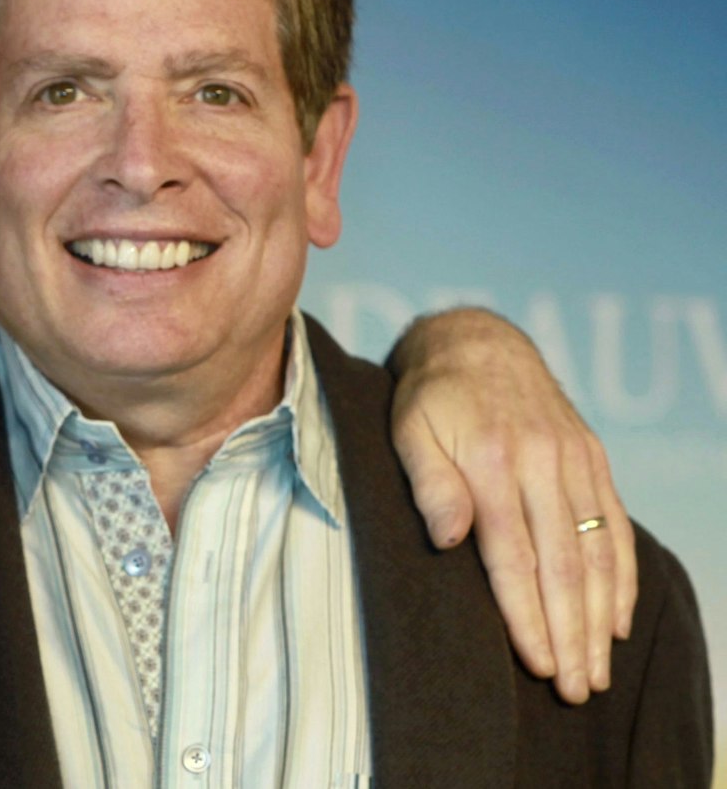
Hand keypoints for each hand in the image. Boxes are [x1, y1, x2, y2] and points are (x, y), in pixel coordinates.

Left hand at [388, 308, 634, 704]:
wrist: (477, 342)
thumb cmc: (431, 396)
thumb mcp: (409, 429)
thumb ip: (430, 484)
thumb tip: (449, 540)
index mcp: (494, 463)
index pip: (515, 556)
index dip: (527, 615)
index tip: (537, 663)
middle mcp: (544, 464)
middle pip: (563, 566)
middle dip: (570, 634)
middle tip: (573, 689)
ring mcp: (575, 462)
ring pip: (596, 554)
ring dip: (600, 618)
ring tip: (595, 671)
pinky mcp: (593, 460)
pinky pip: (615, 526)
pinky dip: (621, 577)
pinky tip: (616, 620)